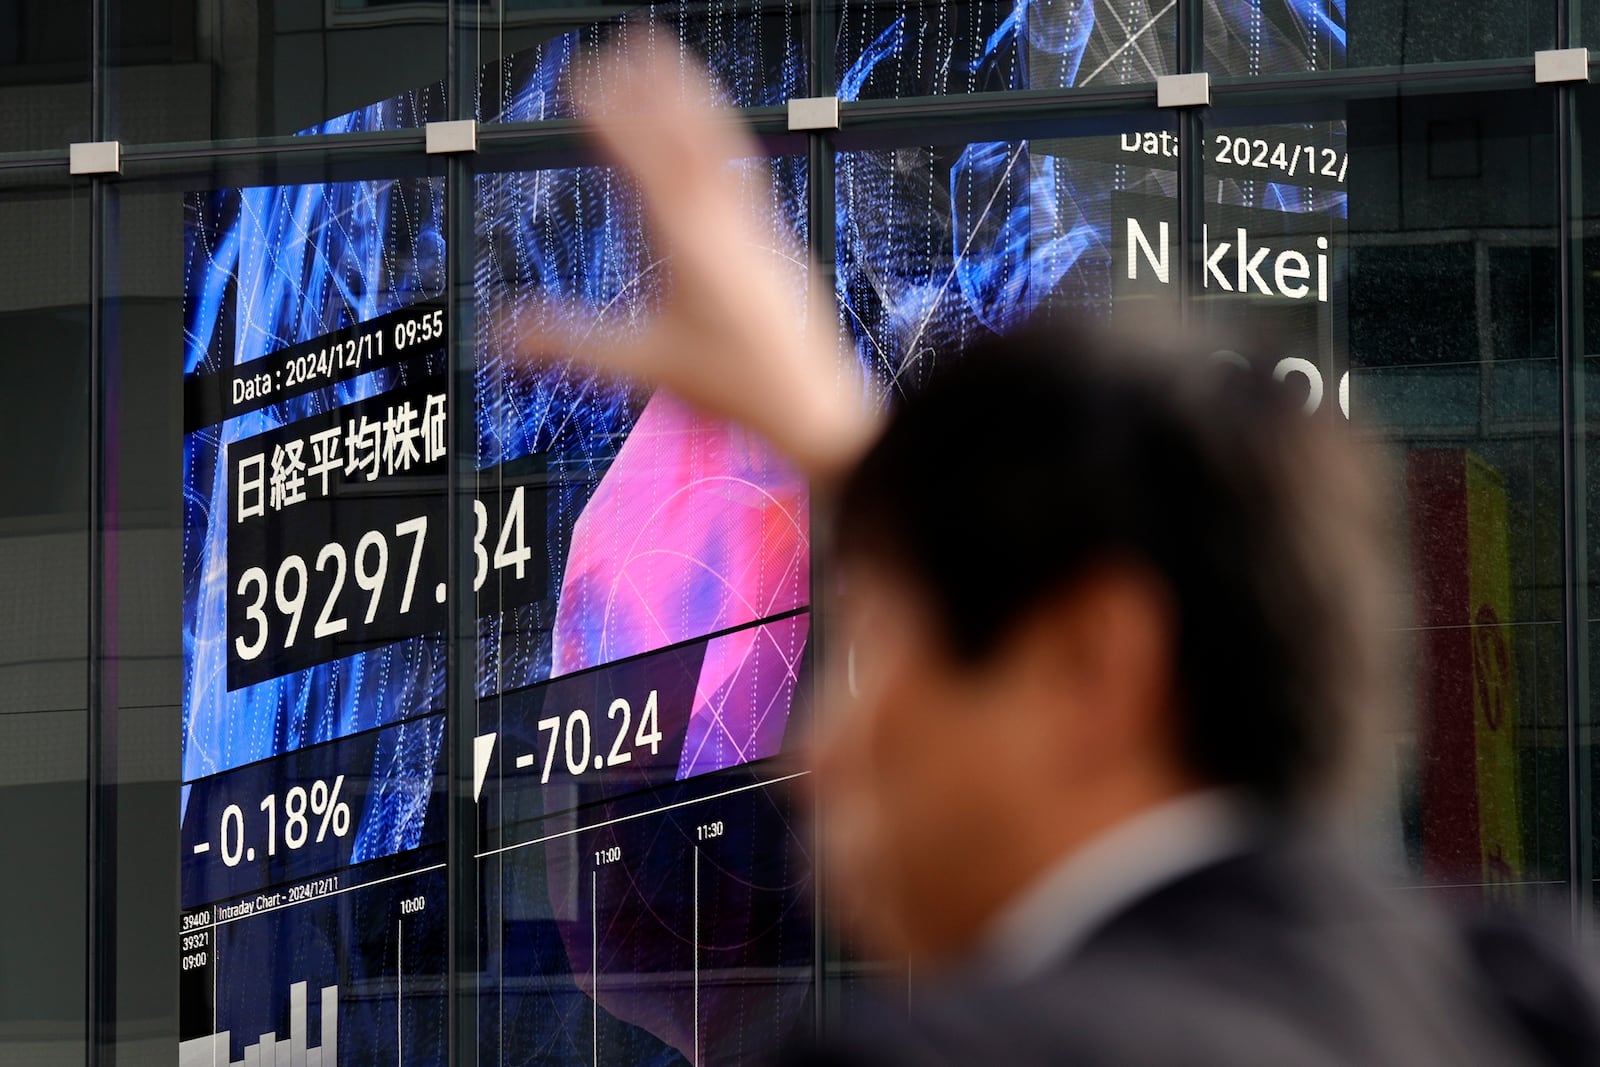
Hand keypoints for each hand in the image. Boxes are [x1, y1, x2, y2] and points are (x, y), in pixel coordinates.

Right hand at [510, 29, 879, 482]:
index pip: (643, 155)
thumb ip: (568, 342)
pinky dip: (719, 134)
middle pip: (688, 131)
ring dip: (691, 97)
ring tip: (667, 63)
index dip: (611, 111)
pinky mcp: (774, 239)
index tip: (582, 78)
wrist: (814, 404)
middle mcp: (726, 220)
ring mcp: (756, 225)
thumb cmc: (739, 384)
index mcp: (688, 240)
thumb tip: (501, 334)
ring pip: (721, 142)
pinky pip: (743, 166)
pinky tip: (716, 136)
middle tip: (624, 44)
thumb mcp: (641, 365)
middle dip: (653, 84)